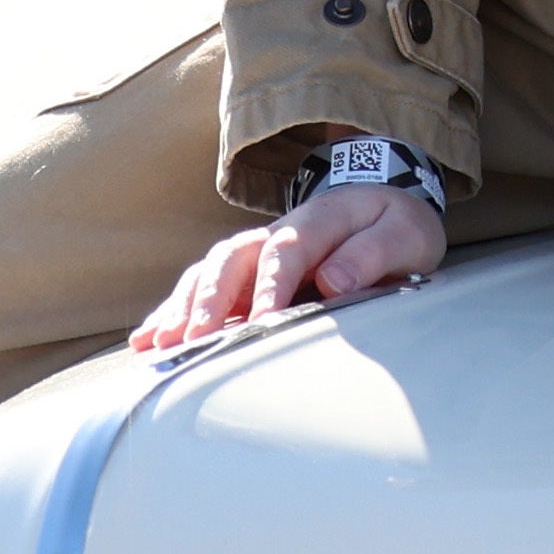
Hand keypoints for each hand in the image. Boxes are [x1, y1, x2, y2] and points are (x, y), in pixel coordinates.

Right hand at [136, 180, 445, 351]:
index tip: (264, 323)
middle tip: (194, 340)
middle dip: (210, 300)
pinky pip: (202, 289)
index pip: (287, 251)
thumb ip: (372, 254)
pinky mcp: (246, 276)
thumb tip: (332, 281)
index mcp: (317, 221)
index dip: (272, 286)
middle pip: (232, 259)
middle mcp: (276, 234)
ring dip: (182, 308)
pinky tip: (148, 340)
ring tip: (158, 345)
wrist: (387, 207)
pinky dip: (174, 312)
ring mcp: (256, 254)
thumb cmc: (396, 228)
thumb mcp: (404, 235)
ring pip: (208, 274)